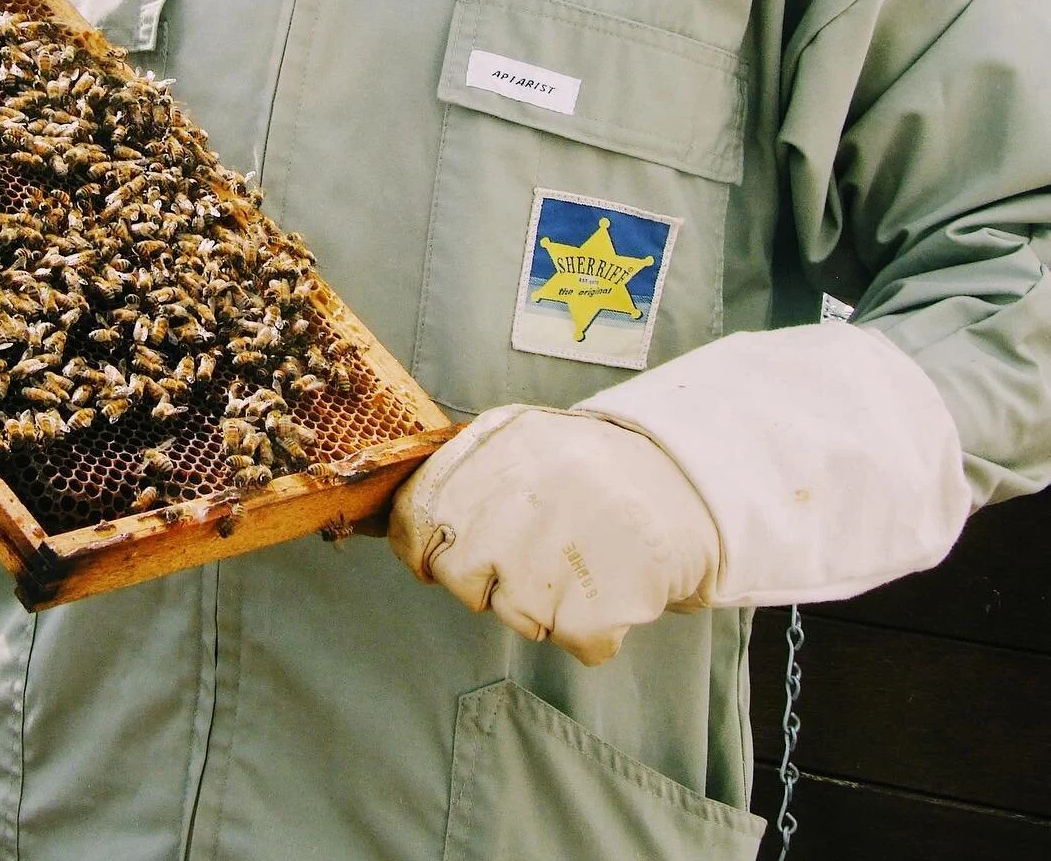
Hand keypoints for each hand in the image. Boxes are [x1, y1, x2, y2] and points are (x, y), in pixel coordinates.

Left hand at [389, 324, 970, 658]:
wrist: (688, 476)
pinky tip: (613, 584)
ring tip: (582, 559)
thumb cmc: (592, 465)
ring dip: (545, 603)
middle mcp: (520, 495)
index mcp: (496, 450)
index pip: (420, 520)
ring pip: (515, 615)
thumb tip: (386, 515)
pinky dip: (594, 628)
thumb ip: (457, 467)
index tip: (444, 554)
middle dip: (489, 580)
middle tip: (537, 553)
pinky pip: (574, 640)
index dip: (426, 547)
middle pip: (461, 579)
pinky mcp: (602, 600)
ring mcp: (559, 549)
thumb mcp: (520, 435)